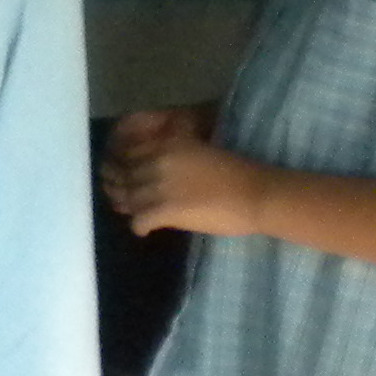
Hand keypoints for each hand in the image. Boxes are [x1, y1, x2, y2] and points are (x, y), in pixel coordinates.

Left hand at [105, 110, 266, 237]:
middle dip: (119, 188)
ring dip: (128, 208)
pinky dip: (139, 227)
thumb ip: (172, 159)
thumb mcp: (197, 154)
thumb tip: (153, 172)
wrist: (256, 194)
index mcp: (165, 145)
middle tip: (123, 199)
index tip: (122, 176)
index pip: (126, 154)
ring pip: (127, 199)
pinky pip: (138, 221)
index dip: (120, 167)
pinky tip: (144, 230)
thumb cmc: (235, 174)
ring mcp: (158, 186)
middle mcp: (156, 161)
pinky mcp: (165, 210)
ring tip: (134, 214)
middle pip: (123, 176)